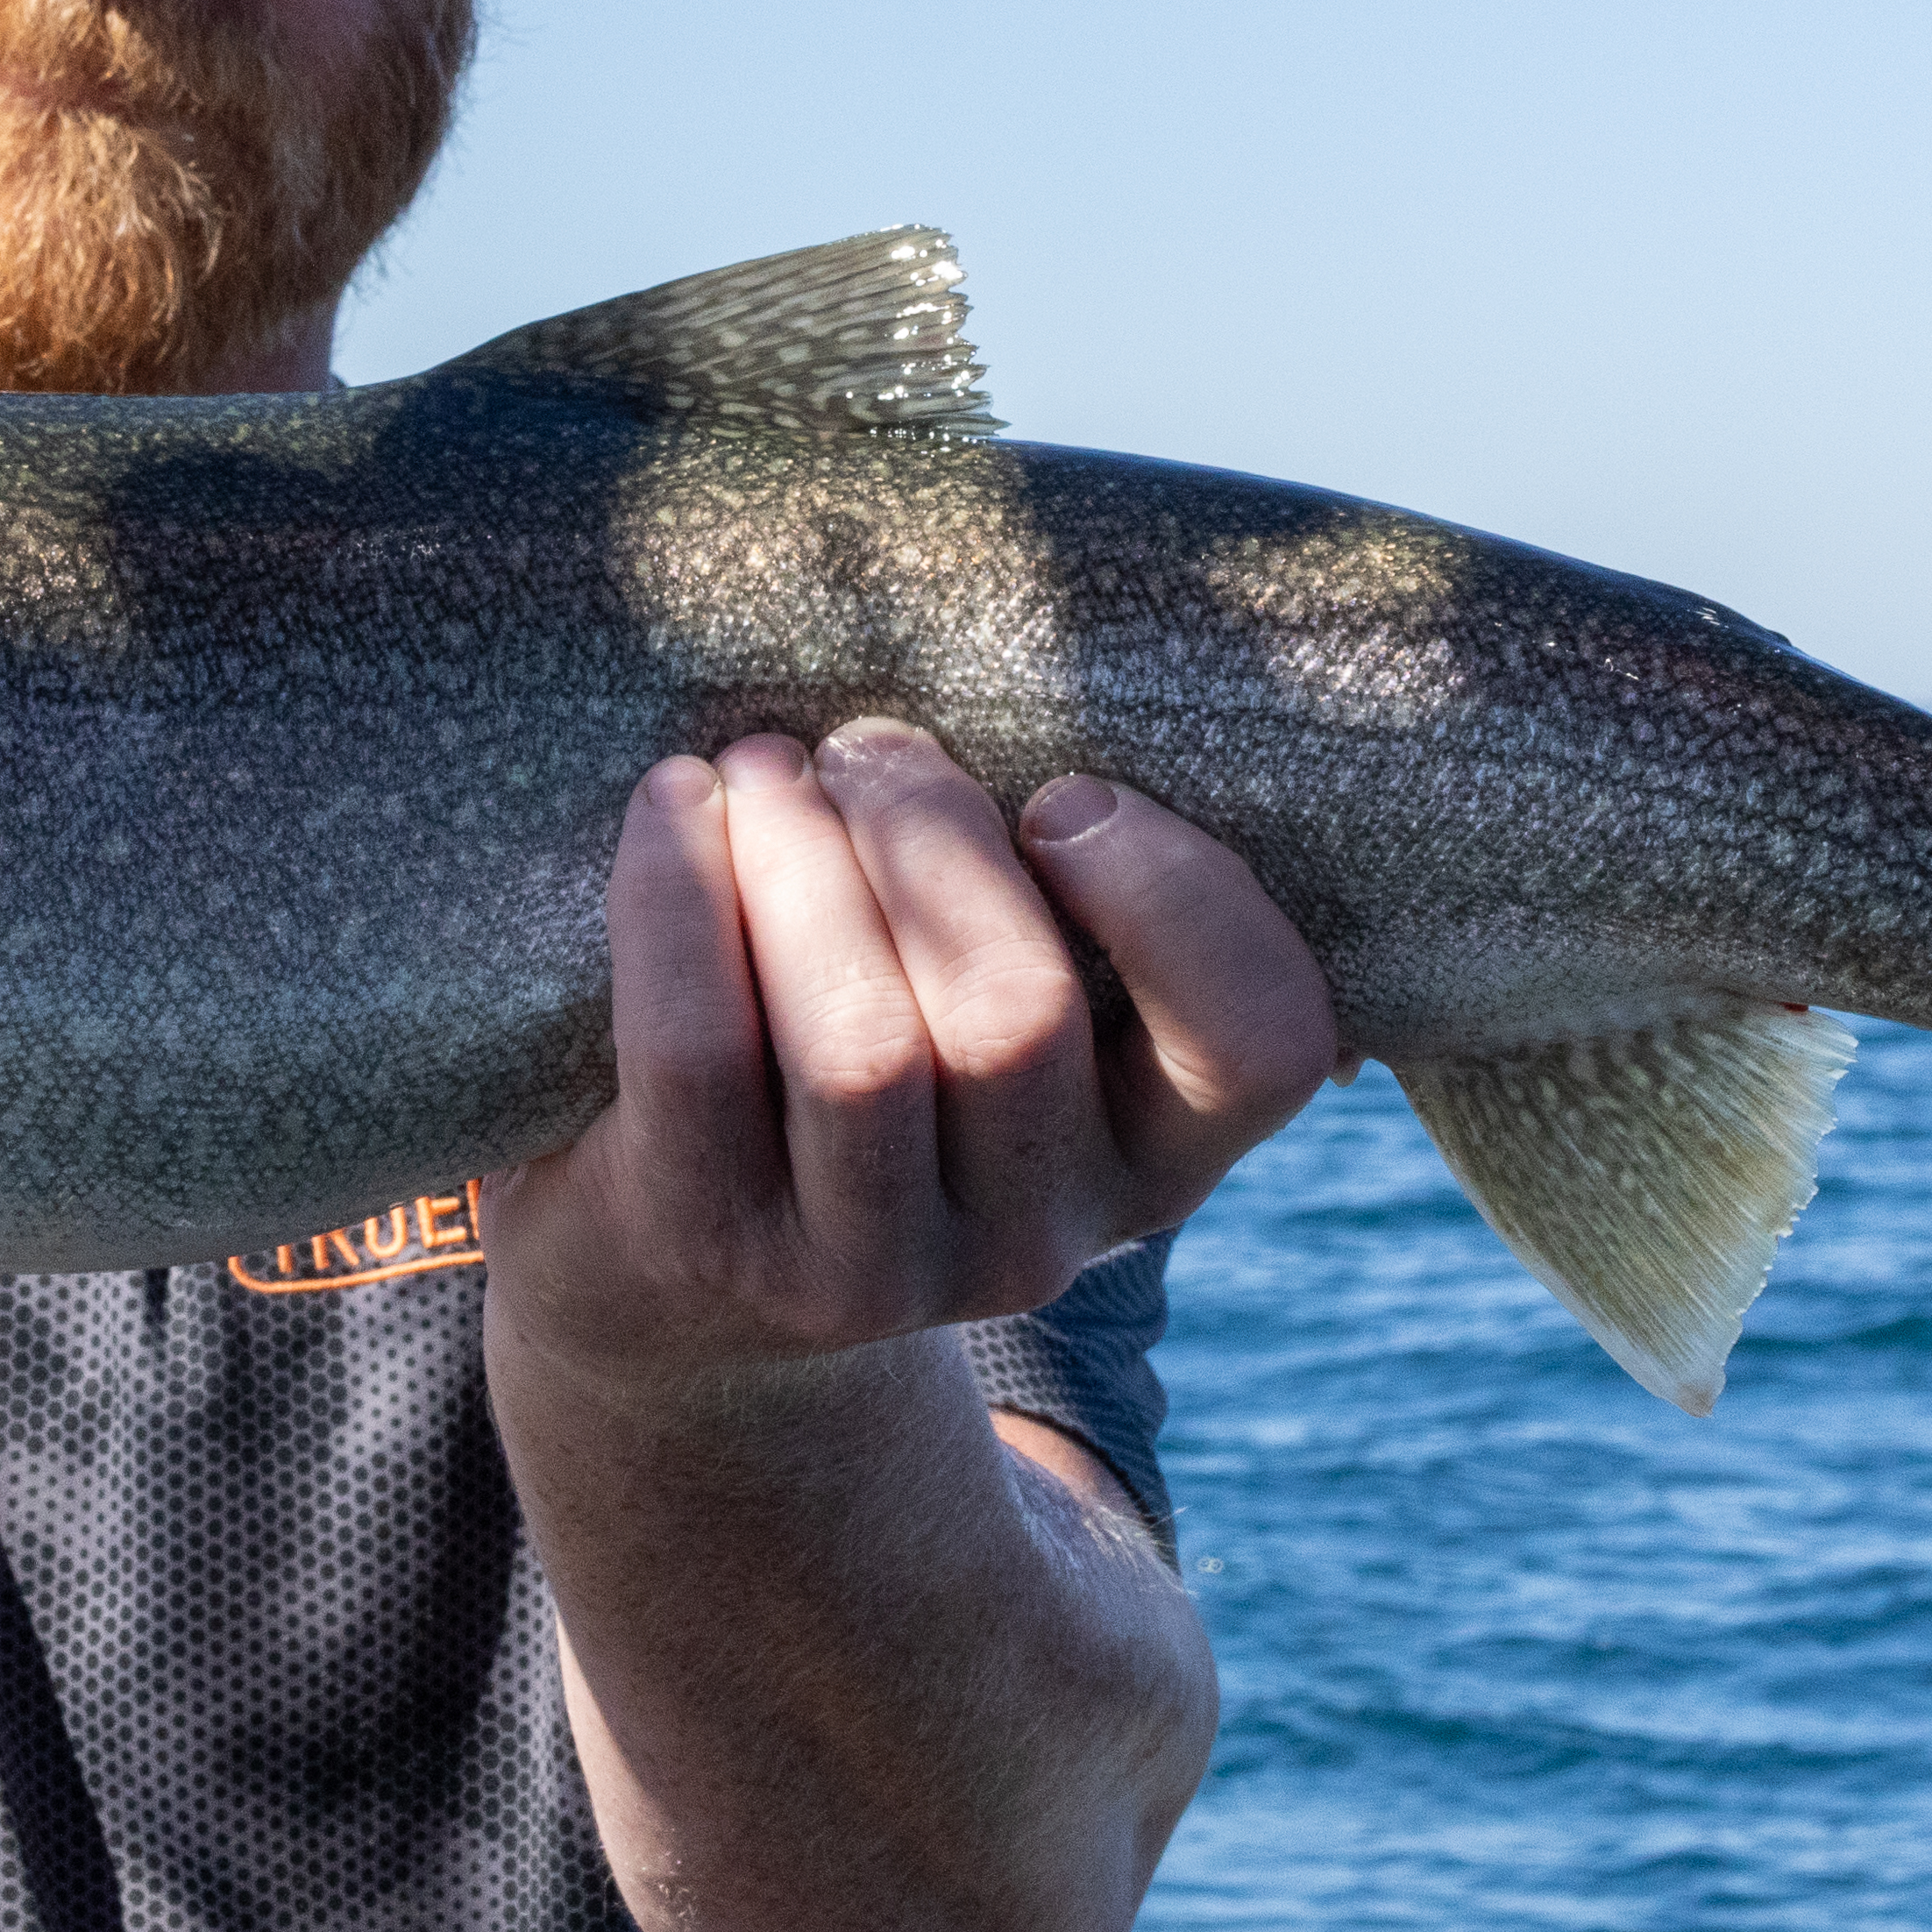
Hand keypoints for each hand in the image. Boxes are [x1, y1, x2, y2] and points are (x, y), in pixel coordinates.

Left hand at [479, 720, 1334, 1400]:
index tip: (1060, 794)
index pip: (1261, 1043)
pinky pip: (700, 1051)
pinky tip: (670, 807)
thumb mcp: (993, 1002)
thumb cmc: (859, 1058)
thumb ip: (1047, 891)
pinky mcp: (711, 1252)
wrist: (671, 1273)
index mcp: (1151, 1157)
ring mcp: (873, 1273)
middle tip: (863, 745)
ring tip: (760, 769)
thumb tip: (1016, 658)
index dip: (1177, 894)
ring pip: (864, 1047)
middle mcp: (1036, 1238)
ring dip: (804, 858)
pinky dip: (677, 898)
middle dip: (930, 832)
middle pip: (1016, 1014)